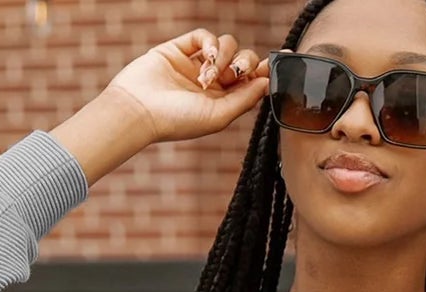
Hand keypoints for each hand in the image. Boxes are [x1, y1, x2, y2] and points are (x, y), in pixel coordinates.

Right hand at [105, 29, 269, 146]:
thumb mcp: (218, 116)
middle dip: (245, 64)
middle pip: (243, 61)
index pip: (252, 83)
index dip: (267, 71)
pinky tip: (207, 56)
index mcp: (224, 103)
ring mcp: (197, 65)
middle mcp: (213, 84)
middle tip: (235, 74)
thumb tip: (267, 83)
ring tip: (207, 76)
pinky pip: (205, 36)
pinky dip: (210, 43)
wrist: (140, 110)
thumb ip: (244, 100)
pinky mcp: (181, 48)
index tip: (285, 60)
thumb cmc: (178, 121)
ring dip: (224, 57)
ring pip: (227, 46)